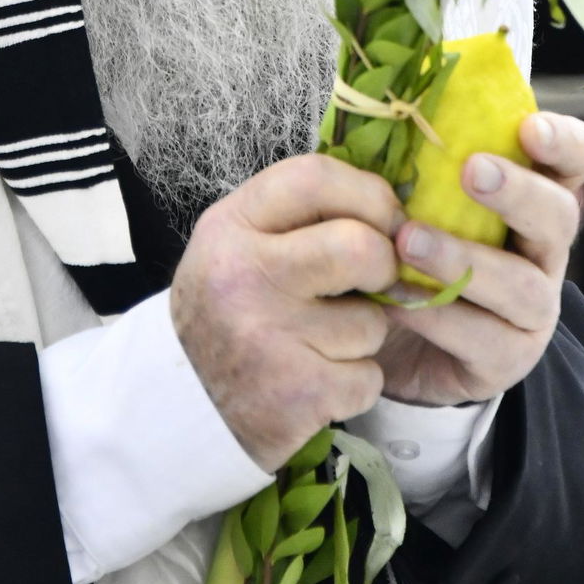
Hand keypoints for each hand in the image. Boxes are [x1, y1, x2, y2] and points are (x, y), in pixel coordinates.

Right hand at [171, 155, 399, 470]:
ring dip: (362, 336)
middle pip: (360, 247)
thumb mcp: (239, 246)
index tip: (387, 219)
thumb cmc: (230, 312)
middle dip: (385, 266)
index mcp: (230, 227)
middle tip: (375, 282)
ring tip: (320, 343)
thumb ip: (301, 219)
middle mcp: (243, 277)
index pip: (314, 177)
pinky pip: (369, 378)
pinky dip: (355, 385)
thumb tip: (397, 214)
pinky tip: (318, 383)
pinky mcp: (296, 395)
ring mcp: (268, 338)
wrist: (186, 407)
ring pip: (371, 322)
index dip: (369, 194)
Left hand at [376, 111, 583, 406]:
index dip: (563, 141)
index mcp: (529, 195)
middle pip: (560, 216)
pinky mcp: (505, 358)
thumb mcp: (406, 194)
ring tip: (407, 242)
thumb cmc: (402, 246)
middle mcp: (542, 250)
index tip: (529, 129)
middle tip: (471, 171)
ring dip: (464, 259)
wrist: (383, 338)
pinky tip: (393, 296)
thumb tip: (382, 98)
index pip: (576, 158)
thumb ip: (409, 154)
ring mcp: (531, 309)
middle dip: (519, 192)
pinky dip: (436, 315)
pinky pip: (483, 338)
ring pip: (523, 286)